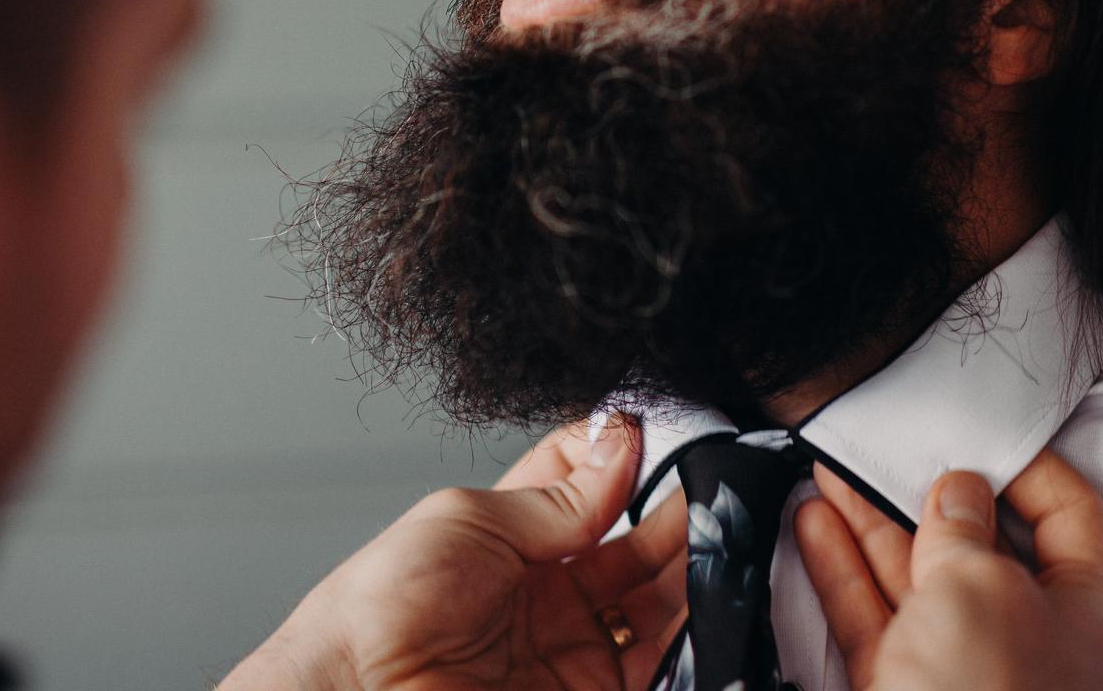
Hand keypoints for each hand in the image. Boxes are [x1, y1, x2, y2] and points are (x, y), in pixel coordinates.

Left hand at [222, 416, 685, 689]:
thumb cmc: (381, 608)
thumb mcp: (471, 522)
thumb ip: (558, 498)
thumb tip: (621, 444)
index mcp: (517, 538)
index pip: (591, 485)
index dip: (627, 459)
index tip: (662, 437)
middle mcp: (552, 591)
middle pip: (639, 546)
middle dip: (679, 517)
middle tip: (715, 494)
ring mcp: (575, 646)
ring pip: (659, 603)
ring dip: (694, 572)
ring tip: (721, 541)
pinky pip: (660, 664)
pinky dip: (692, 636)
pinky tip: (705, 603)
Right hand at [794, 448, 1102, 690]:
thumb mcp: (980, 585)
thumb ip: (965, 527)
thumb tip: (956, 492)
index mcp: (1077, 613)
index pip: (1070, 518)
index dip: (1030, 468)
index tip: (982, 433)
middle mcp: (1024, 637)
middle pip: (980, 542)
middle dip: (928, 491)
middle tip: (892, 446)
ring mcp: (960, 665)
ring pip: (915, 573)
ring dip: (871, 519)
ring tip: (834, 471)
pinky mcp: (903, 685)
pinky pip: (873, 614)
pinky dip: (841, 565)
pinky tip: (817, 522)